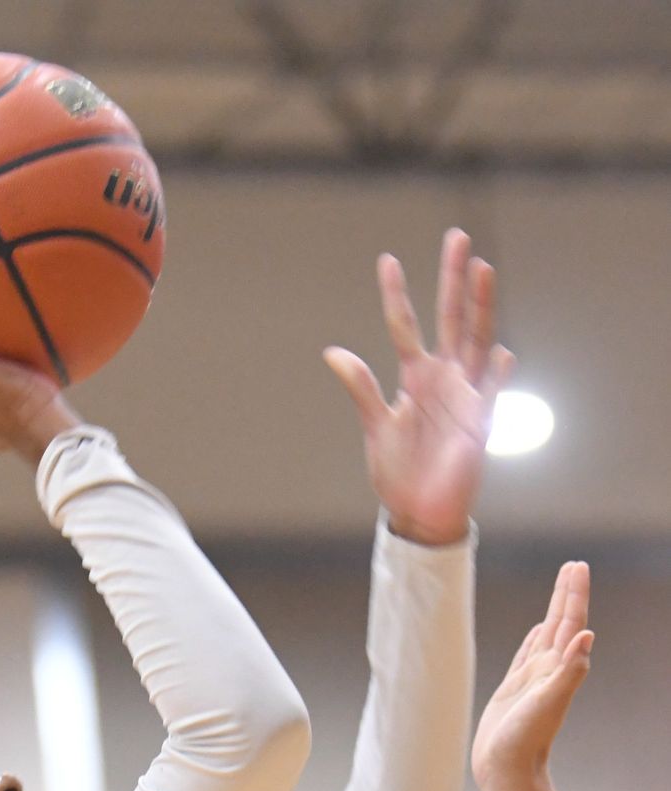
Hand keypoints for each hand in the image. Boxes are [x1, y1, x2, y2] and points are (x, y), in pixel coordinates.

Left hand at [325, 228, 514, 544]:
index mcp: (416, 376)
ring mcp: (466, 395)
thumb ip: (361, 388)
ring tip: (482, 268)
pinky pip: (492, 393)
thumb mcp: (376, 425)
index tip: (387, 260)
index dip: (397, 294)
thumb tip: (332, 351)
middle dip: (454, 279)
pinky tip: (501, 353)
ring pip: (477, 340)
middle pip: (452, 318)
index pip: (405, 326)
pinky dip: (496, 374)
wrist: (420, 510)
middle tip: (457, 236)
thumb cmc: (398, 471)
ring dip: (480, 307)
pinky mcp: (480, 422)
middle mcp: (444, 378)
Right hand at [471, 561, 593, 790]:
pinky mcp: (514, 689)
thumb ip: (570, 672)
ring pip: (547, 635)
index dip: (574, 595)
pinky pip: (527, 655)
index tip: (577, 566)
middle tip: (573, 565)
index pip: (571, 623)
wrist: (507, 772)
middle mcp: (550, 670)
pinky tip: (538, 630)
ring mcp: (533, 679)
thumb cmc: (524, 741)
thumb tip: (588, 636)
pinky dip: (534, 638)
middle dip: (567, 593)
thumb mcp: (548, 704)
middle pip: (562, 623)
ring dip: (554, 611)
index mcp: (559, 669)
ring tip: (560, 589)